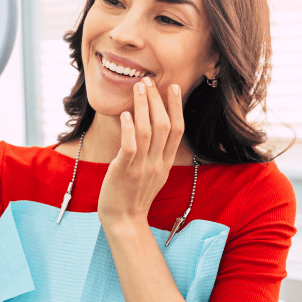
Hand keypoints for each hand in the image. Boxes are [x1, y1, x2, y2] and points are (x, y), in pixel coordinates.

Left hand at [97, 78, 183, 228]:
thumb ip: (157, 154)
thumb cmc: (134, 195)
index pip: (177, 130)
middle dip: (157, 100)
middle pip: (163, 125)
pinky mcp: (124, 171)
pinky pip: (130, 146)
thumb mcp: (153, 174)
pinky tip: (127, 114)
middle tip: (149, 81)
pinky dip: (130, 128)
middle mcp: (157, 163)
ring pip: (147, 131)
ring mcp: (141, 167)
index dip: (176, 107)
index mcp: (166, 163)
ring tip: (138, 88)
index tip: (173, 87)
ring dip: (143, 106)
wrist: (124, 220)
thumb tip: (155, 130)